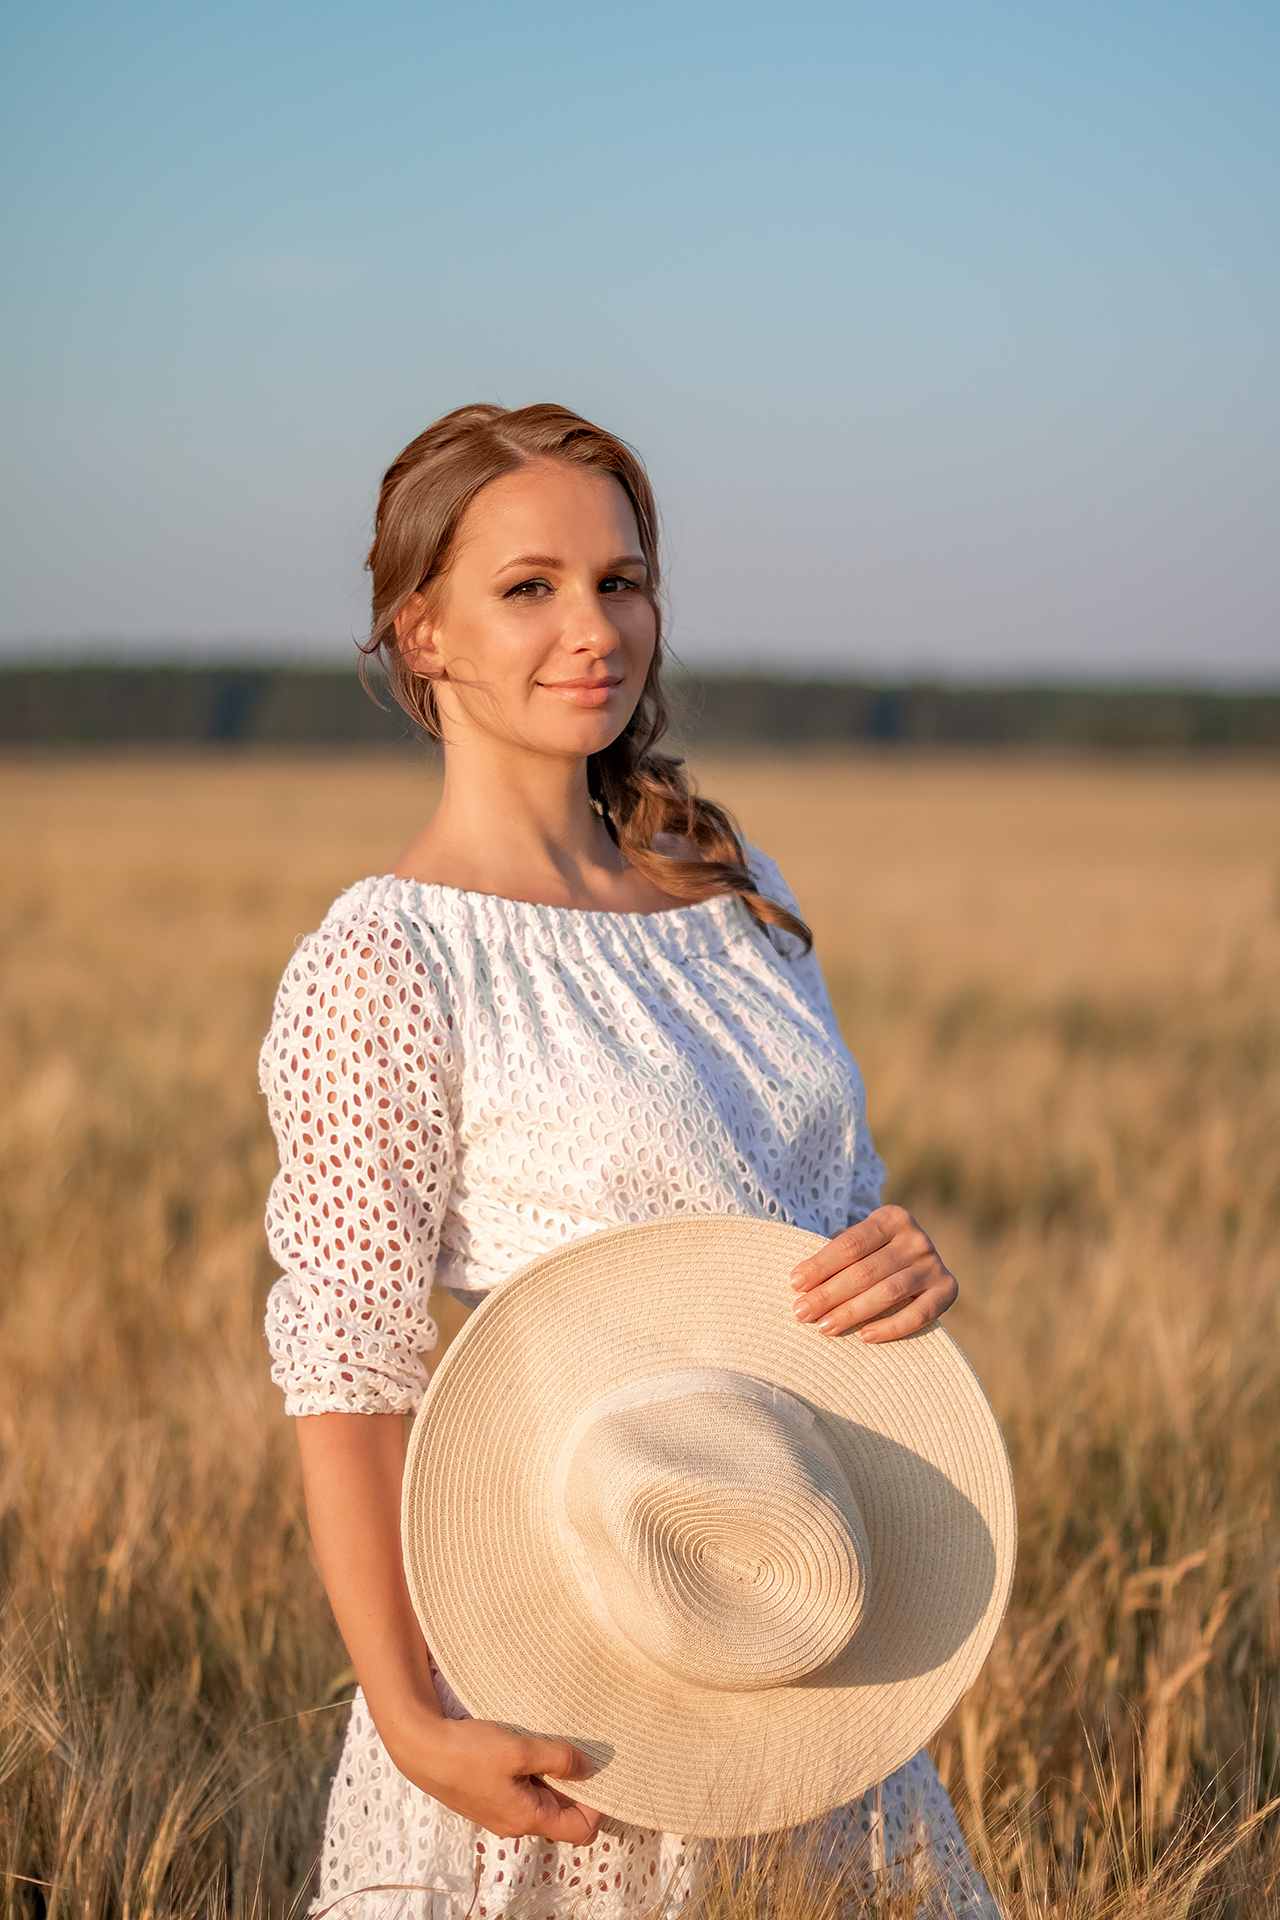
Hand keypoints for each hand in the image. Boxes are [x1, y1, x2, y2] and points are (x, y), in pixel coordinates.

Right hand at [386, 1711, 601, 1842]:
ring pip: (541, 1799)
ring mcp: (500, 1812)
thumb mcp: (520, 1750)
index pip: (580, 1830)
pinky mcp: (488, 1797)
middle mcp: (515, 1823)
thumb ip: (559, 1759)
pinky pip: (522, 1790)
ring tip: (550, 1743)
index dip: (597, 1804)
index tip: (600, 1772)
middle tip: (578, 1750)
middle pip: (561, 1814)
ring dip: (551, 1776)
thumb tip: (589, 1768)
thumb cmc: (469, 1752)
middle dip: (575, 1786)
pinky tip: (525, 1746)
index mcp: (527, 1818)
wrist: (422, 1750)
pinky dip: (531, 1772)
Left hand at [788, 1205, 958, 1342]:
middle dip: (829, 1294)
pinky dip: (892, 1327)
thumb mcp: (860, 1242)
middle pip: (866, 1270)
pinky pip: (920, 1314)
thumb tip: (801, 1283)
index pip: (850, 1244)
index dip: (820, 1265)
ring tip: (824, 1327)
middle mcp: (917, 1238)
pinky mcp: (948, 1290)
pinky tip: (865, 1336)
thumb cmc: (875, 1252)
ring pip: (889, 1292)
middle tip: (801, 1313)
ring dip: (852, 1312)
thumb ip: (837, 1255)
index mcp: (892, 1217)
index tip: (795, 1284)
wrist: (919, 1260)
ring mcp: (935, 1264)